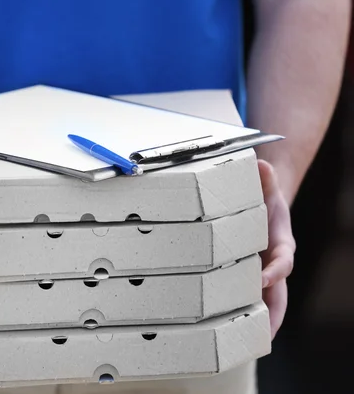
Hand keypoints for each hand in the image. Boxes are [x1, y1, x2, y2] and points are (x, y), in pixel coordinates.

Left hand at [258, 159, 295, 338]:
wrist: (262, 201)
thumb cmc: (262, 195)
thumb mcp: (265, 183)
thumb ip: (264, 176)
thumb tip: (260, 165)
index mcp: (280, 242)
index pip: (283, 260)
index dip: (276, 270)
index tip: (265, 278)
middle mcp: (273, 261)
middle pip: (280, 292)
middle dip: (275, 313)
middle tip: (267, 334)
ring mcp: (262, 271)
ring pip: (266, 302)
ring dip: (259, 322)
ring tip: (246, 345)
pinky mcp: (247, 275)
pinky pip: (247, 297)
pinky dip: (242, 314)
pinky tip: (228, 331)